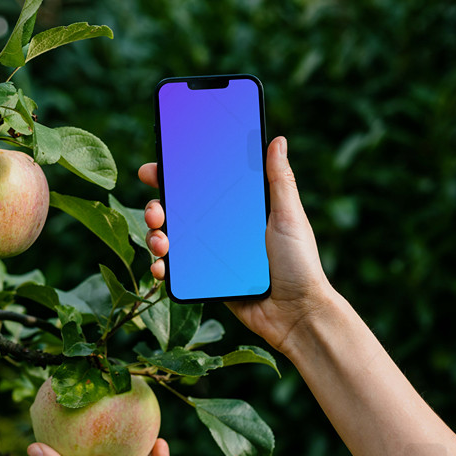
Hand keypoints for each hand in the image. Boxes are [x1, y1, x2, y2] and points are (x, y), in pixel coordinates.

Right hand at [139, 135, 336, 354]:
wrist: (298, 314)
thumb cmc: (300, 264)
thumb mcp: (290, 217)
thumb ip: (280, 180)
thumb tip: (278, 140)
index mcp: (241, 210)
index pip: (203, 185)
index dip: (176, 175)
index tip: (156, 169)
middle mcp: (223, 230)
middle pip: (180, 211)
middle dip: (158, 207)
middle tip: (155, 209)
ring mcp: (212, 257)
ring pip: (173, 240)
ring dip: (156, 236)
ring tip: (160, 240)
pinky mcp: (207, 282)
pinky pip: (178, 271)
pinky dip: (162, 267)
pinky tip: (160, 266)